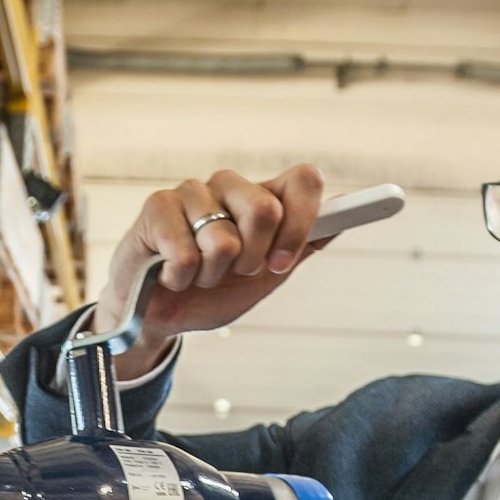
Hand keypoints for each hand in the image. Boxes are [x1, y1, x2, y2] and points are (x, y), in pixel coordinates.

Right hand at [96, 165, 327, 379]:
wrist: (159, 318)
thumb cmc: (211, 293)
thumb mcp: (265, 278)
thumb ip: (300, 248)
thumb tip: (341, 220)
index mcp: (261, 198)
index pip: (302, 180)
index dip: (302, 222)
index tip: (282, 261)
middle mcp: (229, 187)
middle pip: (266, 208)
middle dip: (251, 259)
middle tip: (230, 271)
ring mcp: (192, 192)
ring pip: (223, 238)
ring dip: (210, 273)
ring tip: (195, 272)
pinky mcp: (158, 206)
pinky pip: (186, 252)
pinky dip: (180, 277)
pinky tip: (169, 273)